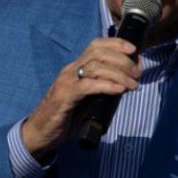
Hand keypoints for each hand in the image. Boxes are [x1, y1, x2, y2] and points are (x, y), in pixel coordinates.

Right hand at [21, 38, 141, 157]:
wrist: (40, 133)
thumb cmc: (66, 117)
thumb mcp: (88, 100)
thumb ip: (102, 90)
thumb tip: (127, 84)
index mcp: (76, 68)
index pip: (96, 46)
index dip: (116, 43)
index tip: (134, 50)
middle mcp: (71, 71)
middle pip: (99, 53)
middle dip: (122, 59)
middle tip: (137, 73)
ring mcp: (66, 83)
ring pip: (95, 67)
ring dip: (118, 73)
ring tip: (133, 84)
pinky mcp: (65, 97)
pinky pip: (88, 86)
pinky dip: (106, 85)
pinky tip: (119, 90)